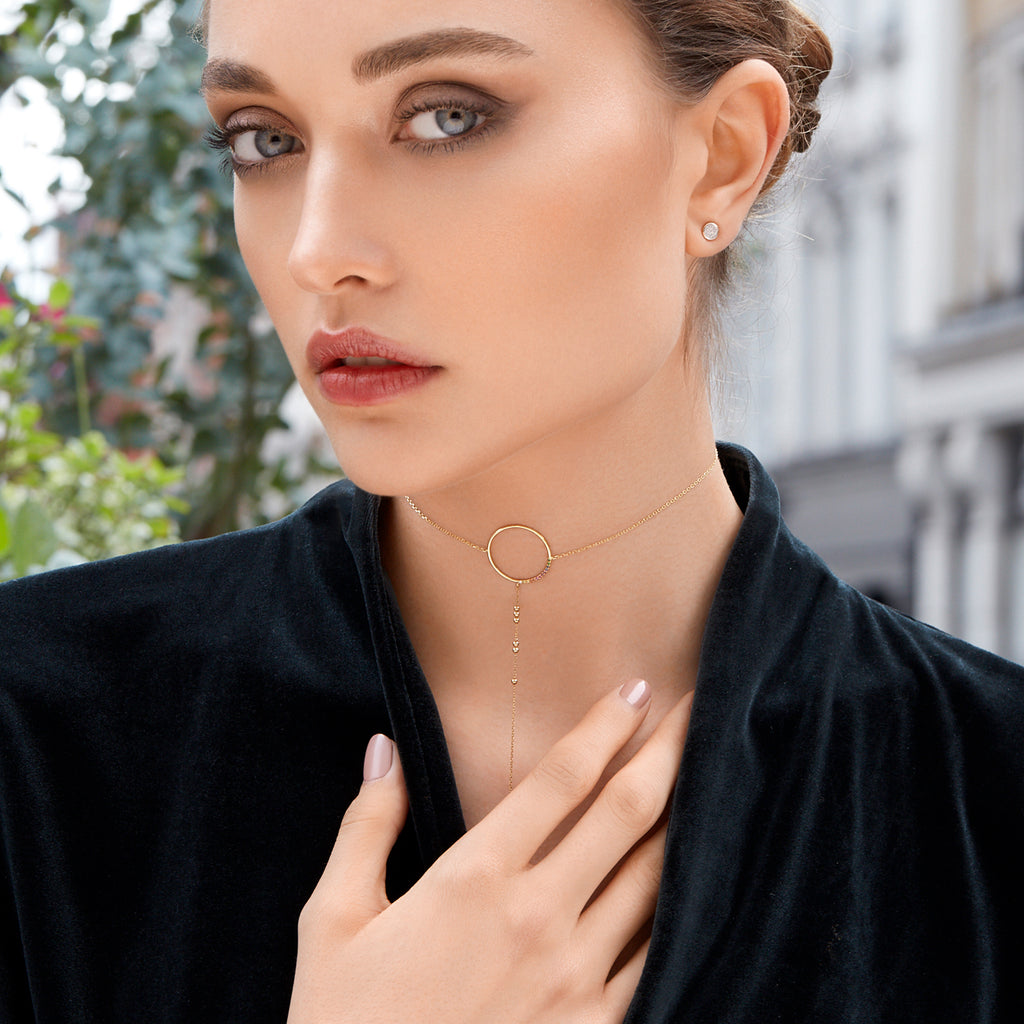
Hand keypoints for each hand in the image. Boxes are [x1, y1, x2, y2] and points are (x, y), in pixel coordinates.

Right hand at [287, 680, 691, 1023]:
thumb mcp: (335, 921)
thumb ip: (366, 827)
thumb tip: (382, 749)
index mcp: (474, 880)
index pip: (560, 779)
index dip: (604, 726)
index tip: (636, 689)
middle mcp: (538, 918)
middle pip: (626, 814)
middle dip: (671, 752)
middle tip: (703, 707)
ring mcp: (576, 979)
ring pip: (655, 880)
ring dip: (687, 820)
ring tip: (714, 777)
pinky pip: (656, 957)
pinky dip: (681, 910)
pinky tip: (698, 882)